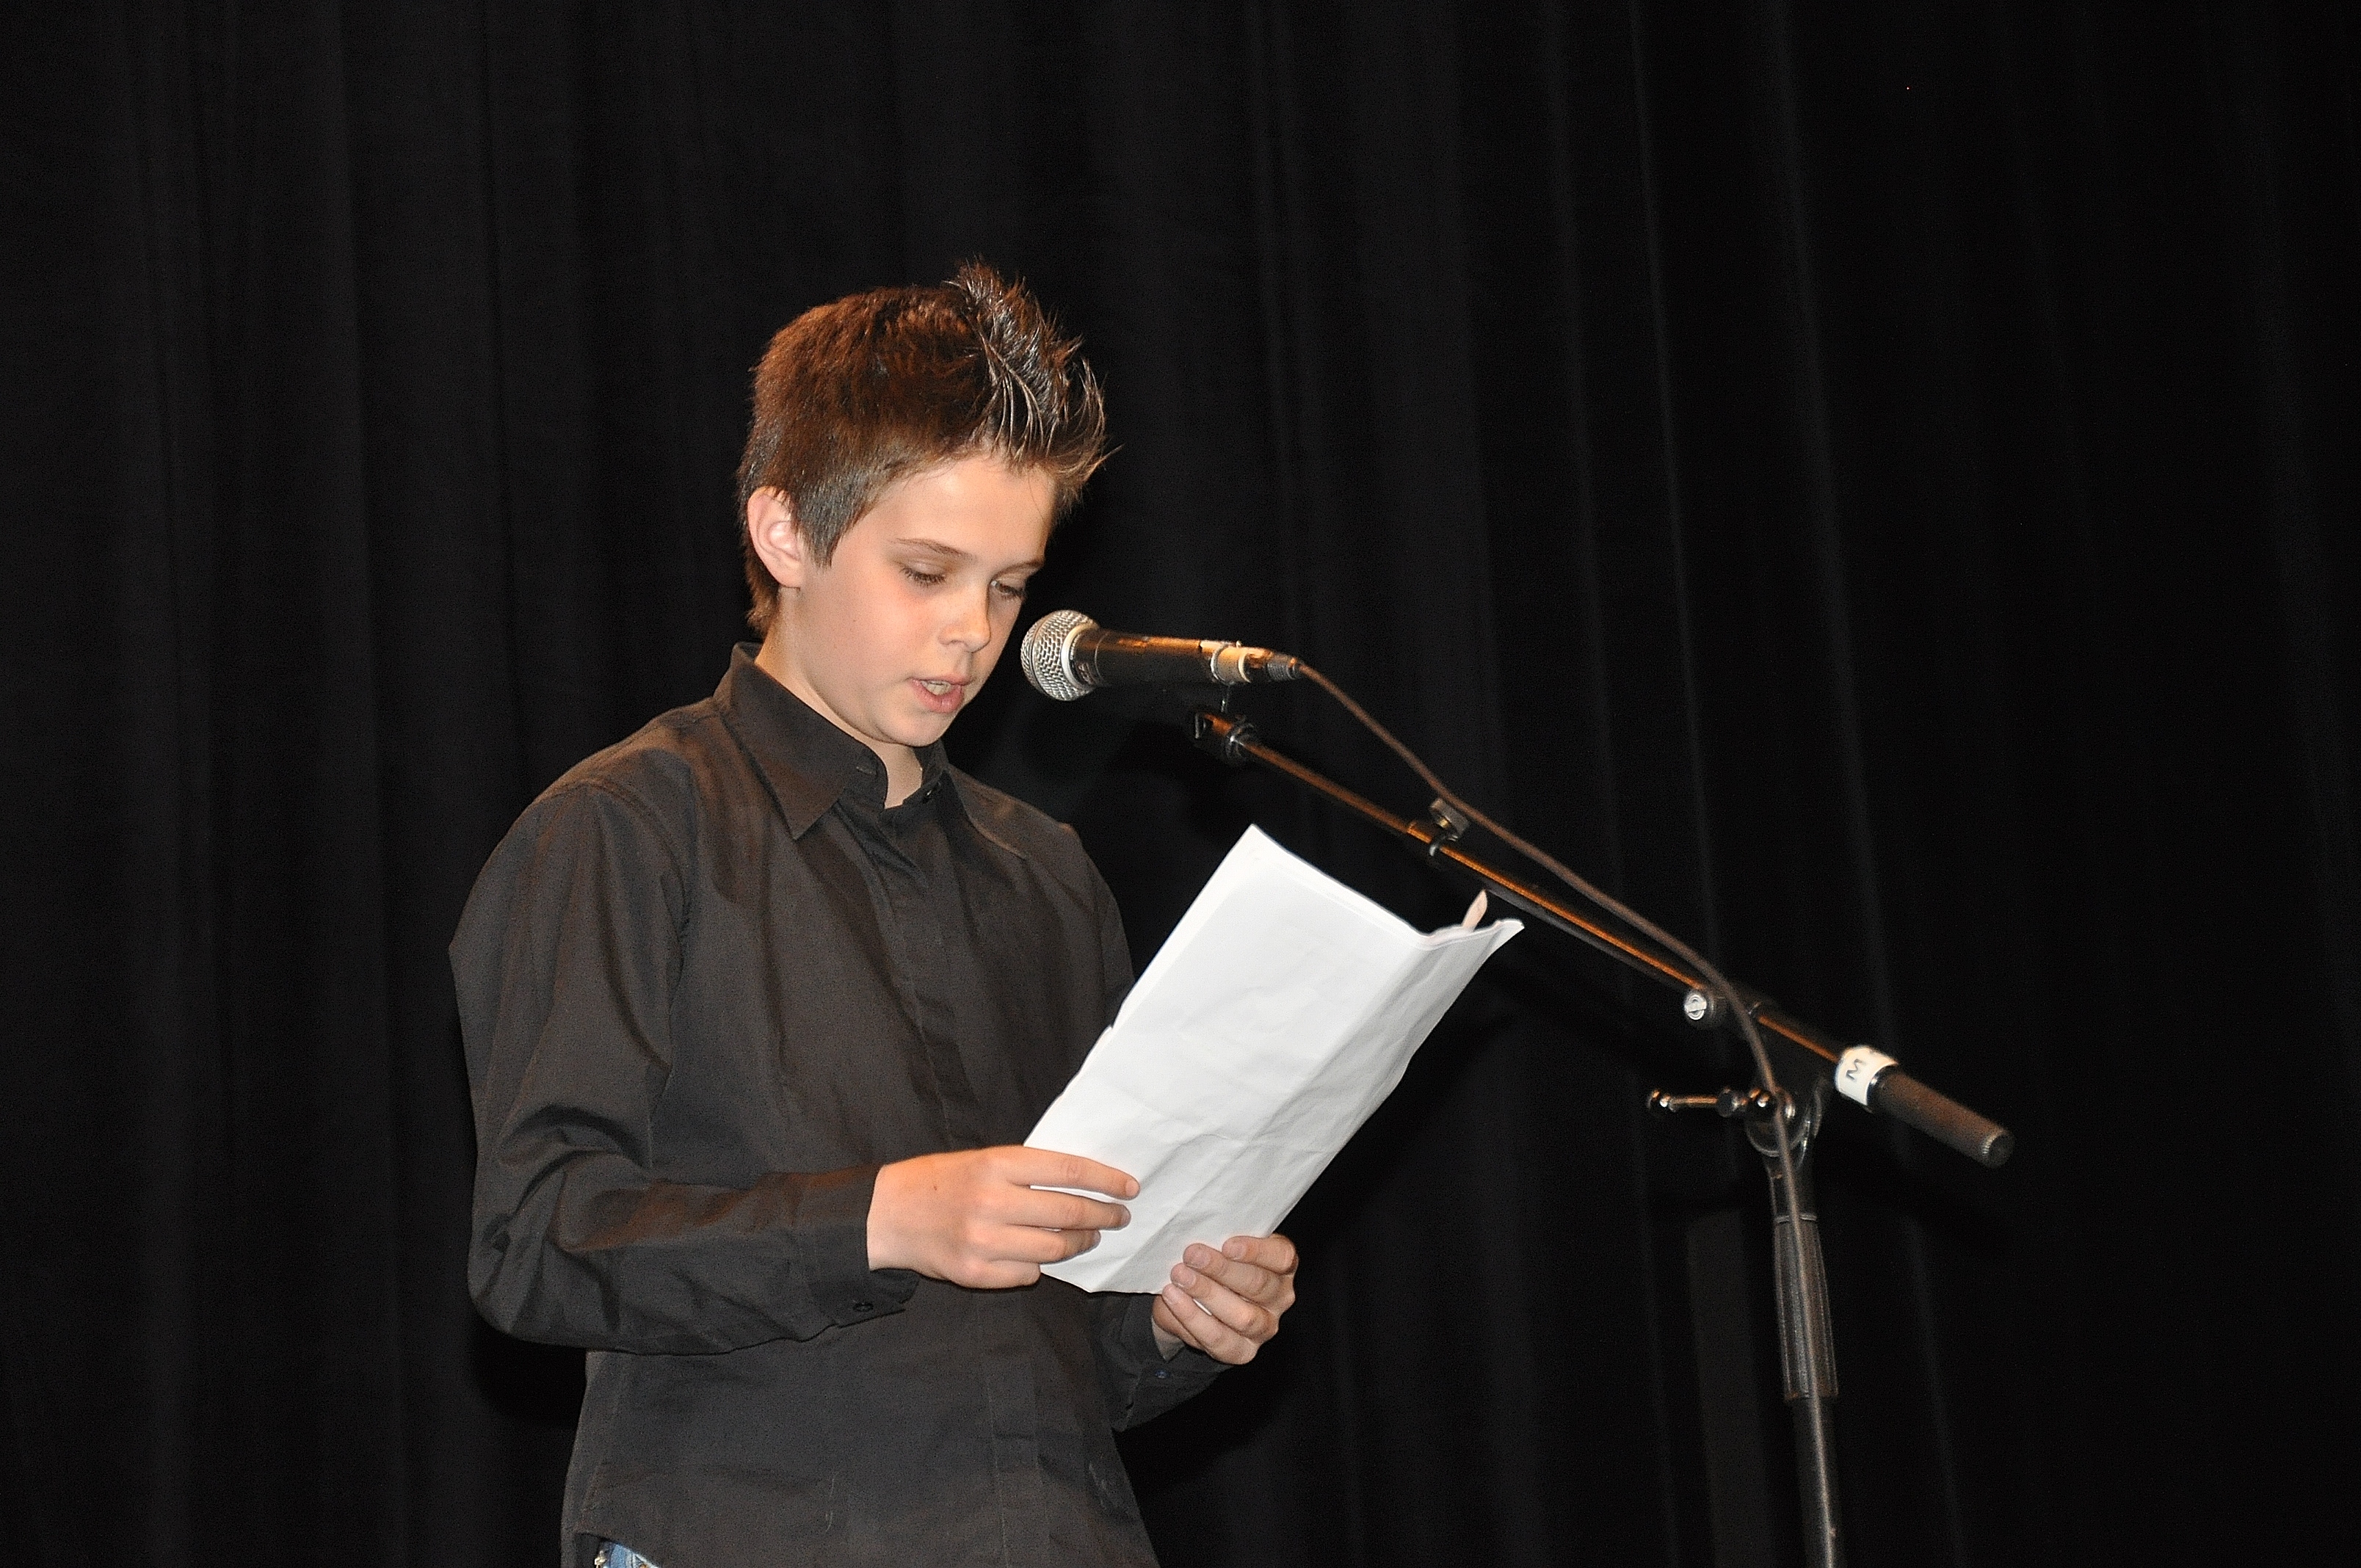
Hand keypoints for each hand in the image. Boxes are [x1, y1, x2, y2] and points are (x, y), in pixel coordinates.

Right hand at [868, 1146, 1135, 1288]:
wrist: (887, 1215)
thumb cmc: (940, 1181)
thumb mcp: (982, 1160)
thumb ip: (1026, 1171)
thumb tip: (1082, 1184)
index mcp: (997, 1164)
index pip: (1068, 1170)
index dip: (1106, 1179)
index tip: (1129, 1187)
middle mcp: (993, 1202)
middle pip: (1069, 1213)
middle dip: (1104, 1216)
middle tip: (1119, 1217)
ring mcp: (984, 1242)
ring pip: (1054, 1250)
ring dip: (1079, 1244)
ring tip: (1088, 1237)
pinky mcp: (975, 1274)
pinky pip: (1027, 1275)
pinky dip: (1039, 1266)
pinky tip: (1040, 1257)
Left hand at [1150, 1233, 1298, 1364]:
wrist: (1188, 1301)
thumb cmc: (1209, 1265)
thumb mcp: (1216, 1245)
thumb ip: (1216, 1236)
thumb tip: (1199, 1223)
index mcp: (1281, 1265)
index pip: (1282, 1257)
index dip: (1257, 1251)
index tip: (1226, 1244)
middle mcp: (1280, 1297)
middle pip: (1258, 1285)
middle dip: (1221, 1269)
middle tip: (1191, 1254)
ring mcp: (1264, 1327)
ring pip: (1242, 1316)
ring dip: (1207, 1293)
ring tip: (1179, 1276)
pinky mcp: (1242, 1351)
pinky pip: (1219, 1338)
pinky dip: (1193, 1317)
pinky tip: (1174, 1298)